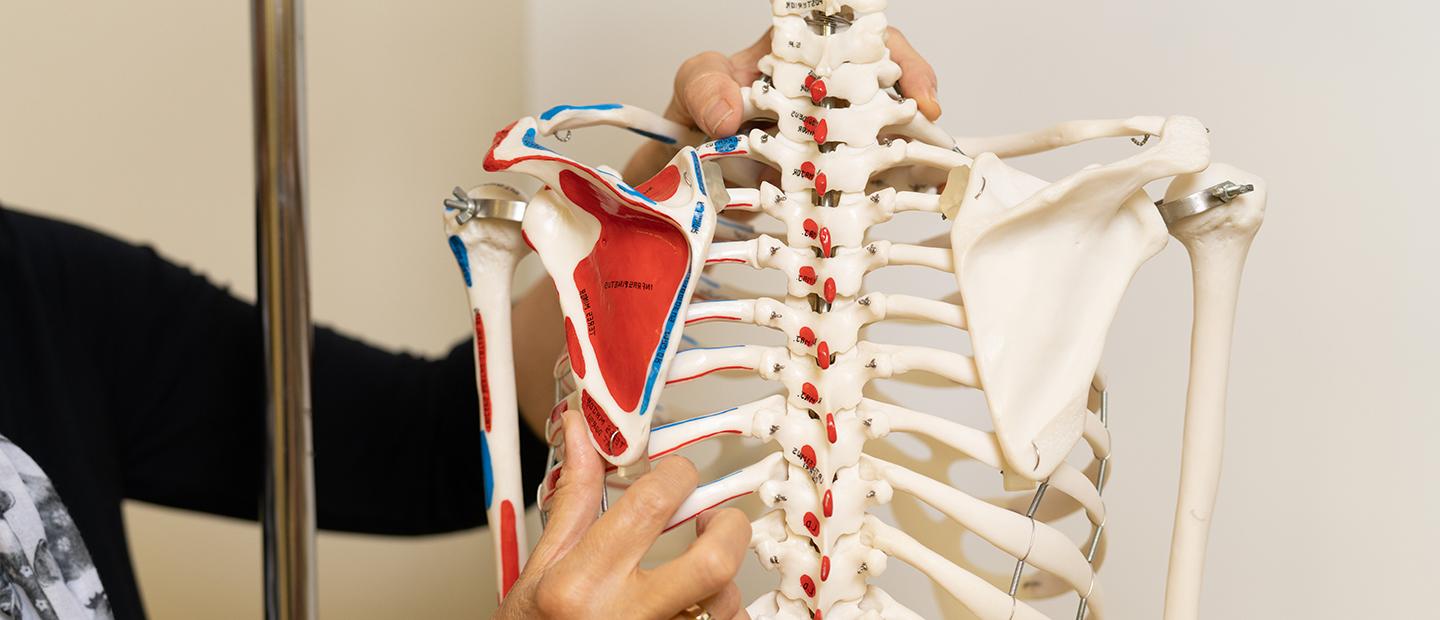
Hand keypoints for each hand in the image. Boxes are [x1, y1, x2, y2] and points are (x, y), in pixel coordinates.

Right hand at [497, 410, 751, 619]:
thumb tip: (580, 430)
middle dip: (728, 528)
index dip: (678, 476)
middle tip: (717, 520)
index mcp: (579, 586)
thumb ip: (572, 501)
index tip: (678, 477)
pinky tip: (698, 610)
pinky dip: (722, 615)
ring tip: (700, 579)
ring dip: (725, 584)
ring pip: (727, 605)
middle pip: (713, 562)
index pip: (650, 505)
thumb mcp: (539, 570)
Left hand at [624, 27, 942, 180]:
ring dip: (908, 159)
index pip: (867, 48)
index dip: (901, 62)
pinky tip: (887, 208)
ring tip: (927, 176)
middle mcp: (828, 101)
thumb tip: (728, 112)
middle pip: (890, 98)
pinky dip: (878, 199)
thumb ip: (705, 85)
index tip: (917, 94)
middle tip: (931, 138)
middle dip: (919, 116)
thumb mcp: (694, 84)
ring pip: (883, 145)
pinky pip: (858, 189)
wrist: (683, 165)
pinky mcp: (822, 185)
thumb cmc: (699, 111)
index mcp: (807, 62)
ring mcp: (829, 144)